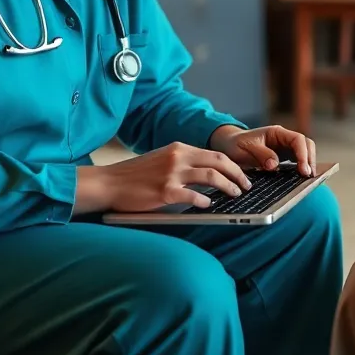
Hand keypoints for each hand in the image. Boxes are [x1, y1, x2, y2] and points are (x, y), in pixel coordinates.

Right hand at [74, 142, 251, 214]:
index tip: (243, 175)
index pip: (215, 154)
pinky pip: (193, 196)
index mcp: (178, 148)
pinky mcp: (164, 191)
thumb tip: (209, 174)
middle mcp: (177, 157)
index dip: (233, 165)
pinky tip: (209, 205)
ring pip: (211, 177)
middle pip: (219, 161)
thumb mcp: (162, 160)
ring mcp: (171, 174)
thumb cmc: (134, 175)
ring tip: (236, 195)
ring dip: (228, 186)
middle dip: (238, 174)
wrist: (108, 183)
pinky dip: (205, 201)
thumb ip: (183, 163)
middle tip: (246, 186)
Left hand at [208, 124, 316, 176]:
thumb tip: (275, 164)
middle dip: (309, 160)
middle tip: (308, 176)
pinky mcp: (283, 157)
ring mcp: (284, 148)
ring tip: (307, 180)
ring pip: (304, 152)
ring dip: (307, 164)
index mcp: (276, 132)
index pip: (297, 140)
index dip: (303, 154)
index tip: (303, 169)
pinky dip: (300, 169)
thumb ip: (260, 154)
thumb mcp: (244, 149)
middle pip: (306, 145)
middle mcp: (283, 139)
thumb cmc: (236, 144)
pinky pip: (296, 161)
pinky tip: (300, 179)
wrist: (228, 145)